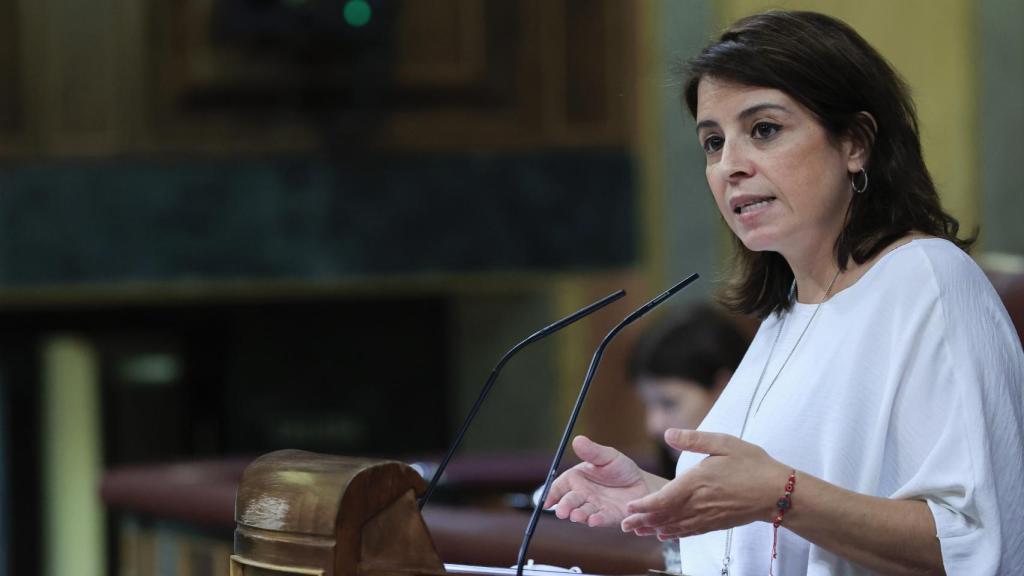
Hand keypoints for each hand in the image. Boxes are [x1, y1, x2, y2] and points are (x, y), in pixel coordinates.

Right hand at [543, 435, 662, 526]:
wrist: (643, 484)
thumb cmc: (621, 468)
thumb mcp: (608, 456)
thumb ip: (592, 451)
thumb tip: (577, 440)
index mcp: (576, 479)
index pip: (558, 487)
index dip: (551, 494)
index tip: (546, 502)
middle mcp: (582, 495)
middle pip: (568, 502)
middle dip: (564, 507)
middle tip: (562, 512)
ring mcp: (594, 508)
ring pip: (582, 513)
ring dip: (578, 515)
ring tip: (576, 516)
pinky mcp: (608, 517)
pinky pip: (600, 519)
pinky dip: (596, 521)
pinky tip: (594, 520)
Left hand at [620, 428, 789, 540]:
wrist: (778, 492)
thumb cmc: (752, 464)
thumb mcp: (723, 443)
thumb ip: (693, 439)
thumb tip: (668, 433)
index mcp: (697, 482)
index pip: (664, 499)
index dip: (644, 505)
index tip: (629, 507)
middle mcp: (699, 503)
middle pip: (665, 516)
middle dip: (642, 521)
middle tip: (624, 525)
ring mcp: (708, 516)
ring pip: (676, 526)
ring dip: (655, 529)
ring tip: (638, 532)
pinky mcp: (716, 523)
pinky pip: (691, 531)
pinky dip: (675, 534)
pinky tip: (666, 535)